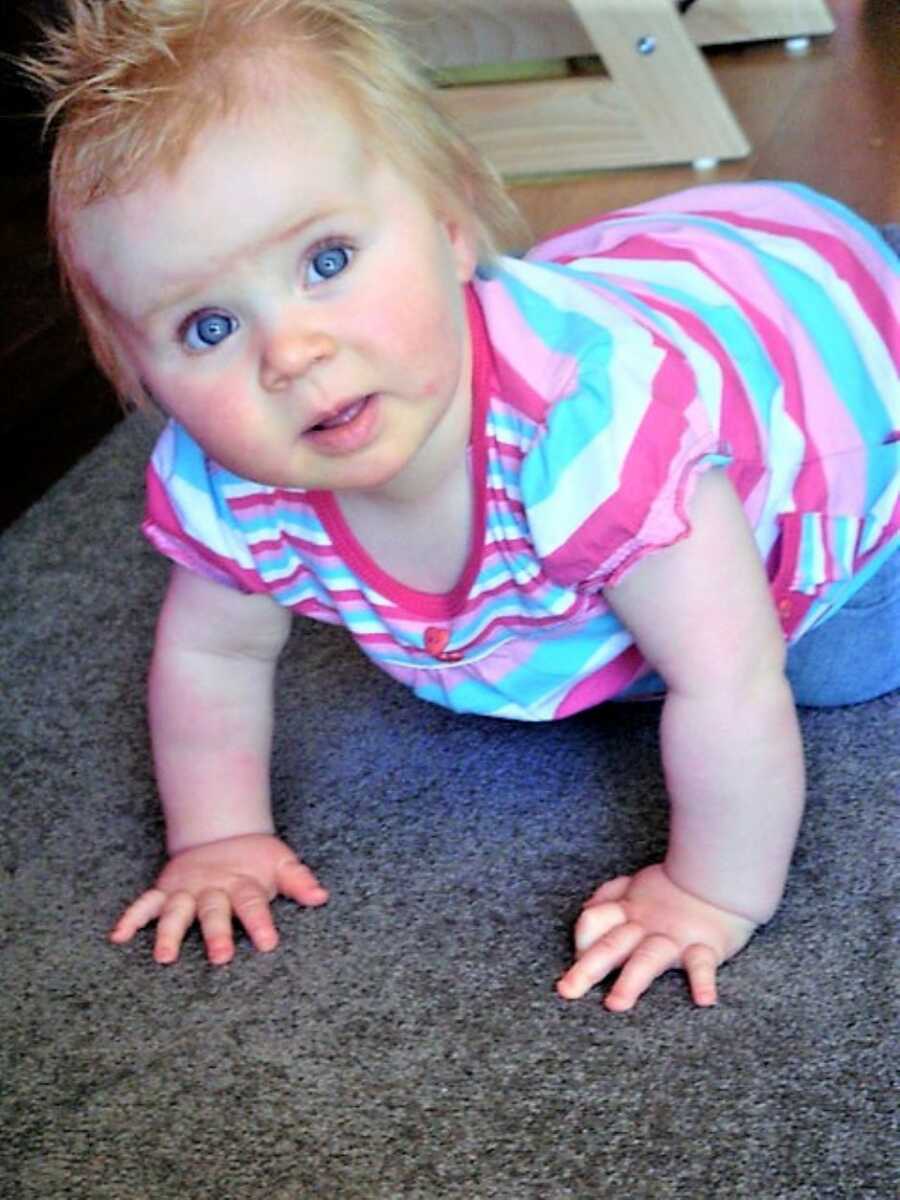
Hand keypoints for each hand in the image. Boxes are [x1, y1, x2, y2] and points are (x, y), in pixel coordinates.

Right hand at [109, 833, 327, 964]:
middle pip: (214, 910)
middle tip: (220, 958)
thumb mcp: (281, 863)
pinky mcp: (166, 890)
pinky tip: (118, 936)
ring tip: (165, 956)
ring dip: (170, 932)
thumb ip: (298, 881)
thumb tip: (321, 897)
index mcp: (243, 883)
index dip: (261, 922)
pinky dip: (131, 918)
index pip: (253, 903)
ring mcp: (187, 889)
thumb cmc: (256, 858)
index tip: (268, 943)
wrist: (222, 829)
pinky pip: (145, 904)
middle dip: (216, 933)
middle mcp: (213, 888)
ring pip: (176, 911)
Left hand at [555, 864, 757, 1010]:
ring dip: (631, 980)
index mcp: (628, 912)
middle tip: (567, 991)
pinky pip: (703, 964)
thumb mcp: (636, 884)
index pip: (594, 920)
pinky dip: (704, 981)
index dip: (581, 937)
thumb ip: (610, 895)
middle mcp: (645, 926)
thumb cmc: (675, 887)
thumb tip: (587, 909)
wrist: (720, 876)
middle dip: (587, 968)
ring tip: (616, 1004)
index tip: (576, 959)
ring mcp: (674, 937)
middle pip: (611, 945)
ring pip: (648, 958)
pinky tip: (704, 1000)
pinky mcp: (704, 946)